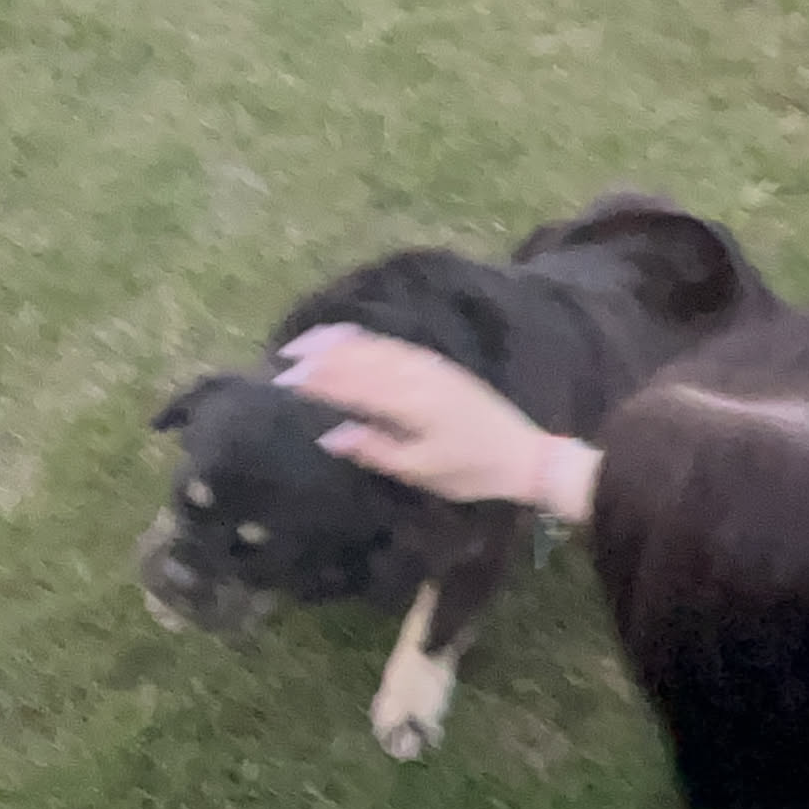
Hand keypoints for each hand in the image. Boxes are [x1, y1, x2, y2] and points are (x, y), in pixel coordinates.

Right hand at [275, 325, 599, 518]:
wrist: (523, 454)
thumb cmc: (470, 471)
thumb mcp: (421, 471)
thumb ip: (375, 449)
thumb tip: (330, 434)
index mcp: (410, 404)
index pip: (353, 386)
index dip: (318, 382)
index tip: (285, 381)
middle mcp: (417, 377)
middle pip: (361, 359)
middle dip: (321, 356)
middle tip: (285, 357)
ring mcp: (429, 367)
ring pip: (376, 347)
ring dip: (340, 342)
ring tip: (308, 340)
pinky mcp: (439, 366)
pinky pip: (395, 345)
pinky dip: (368, 339)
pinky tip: (353, 337)